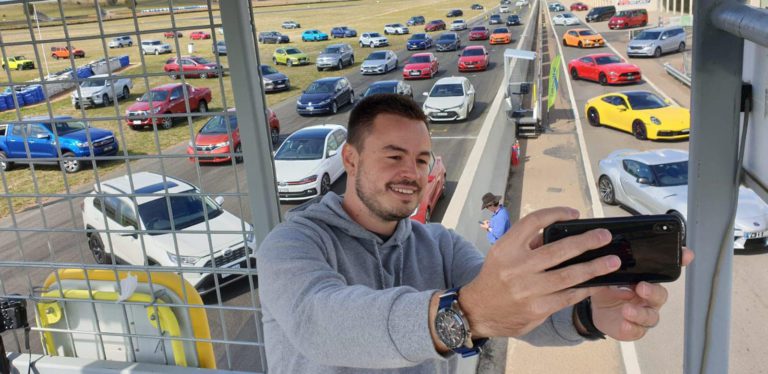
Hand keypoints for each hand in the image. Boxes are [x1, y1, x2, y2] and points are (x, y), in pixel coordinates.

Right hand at [459, 207, 619, 337]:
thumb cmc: (496, 278)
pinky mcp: (537, 309)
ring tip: (612, 261)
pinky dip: (584, 289)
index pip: (533, 222)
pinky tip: (597, 283)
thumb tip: (563, 232)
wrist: (478, 310)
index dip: (556, 214)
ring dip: (593, 268)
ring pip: (567, 276)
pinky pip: (567, 297)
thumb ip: (528, 242)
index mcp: (506, 247)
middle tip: (604, 236)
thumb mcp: (503, 253)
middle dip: (585, 242)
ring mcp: (527, 289)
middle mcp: (516, 267)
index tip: (575, 214)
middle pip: (557, 249)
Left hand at [590, 247, 693, 339]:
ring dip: (640, 313)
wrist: (596, 310)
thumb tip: (608, 256)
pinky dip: (631, 328)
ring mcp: (644, 315)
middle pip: (660, 295)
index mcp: (647, 281)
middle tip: (641, 287)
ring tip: (626, 309)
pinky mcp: (635, 330)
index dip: (680, 263)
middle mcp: (650, 298)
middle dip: (653, 291)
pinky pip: (637, 331)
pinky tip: (624, 324)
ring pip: (651, 316)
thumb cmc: (608, 289)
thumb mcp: (606, 274)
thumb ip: (609, 266)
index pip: (666, 270)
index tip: (686, 255)